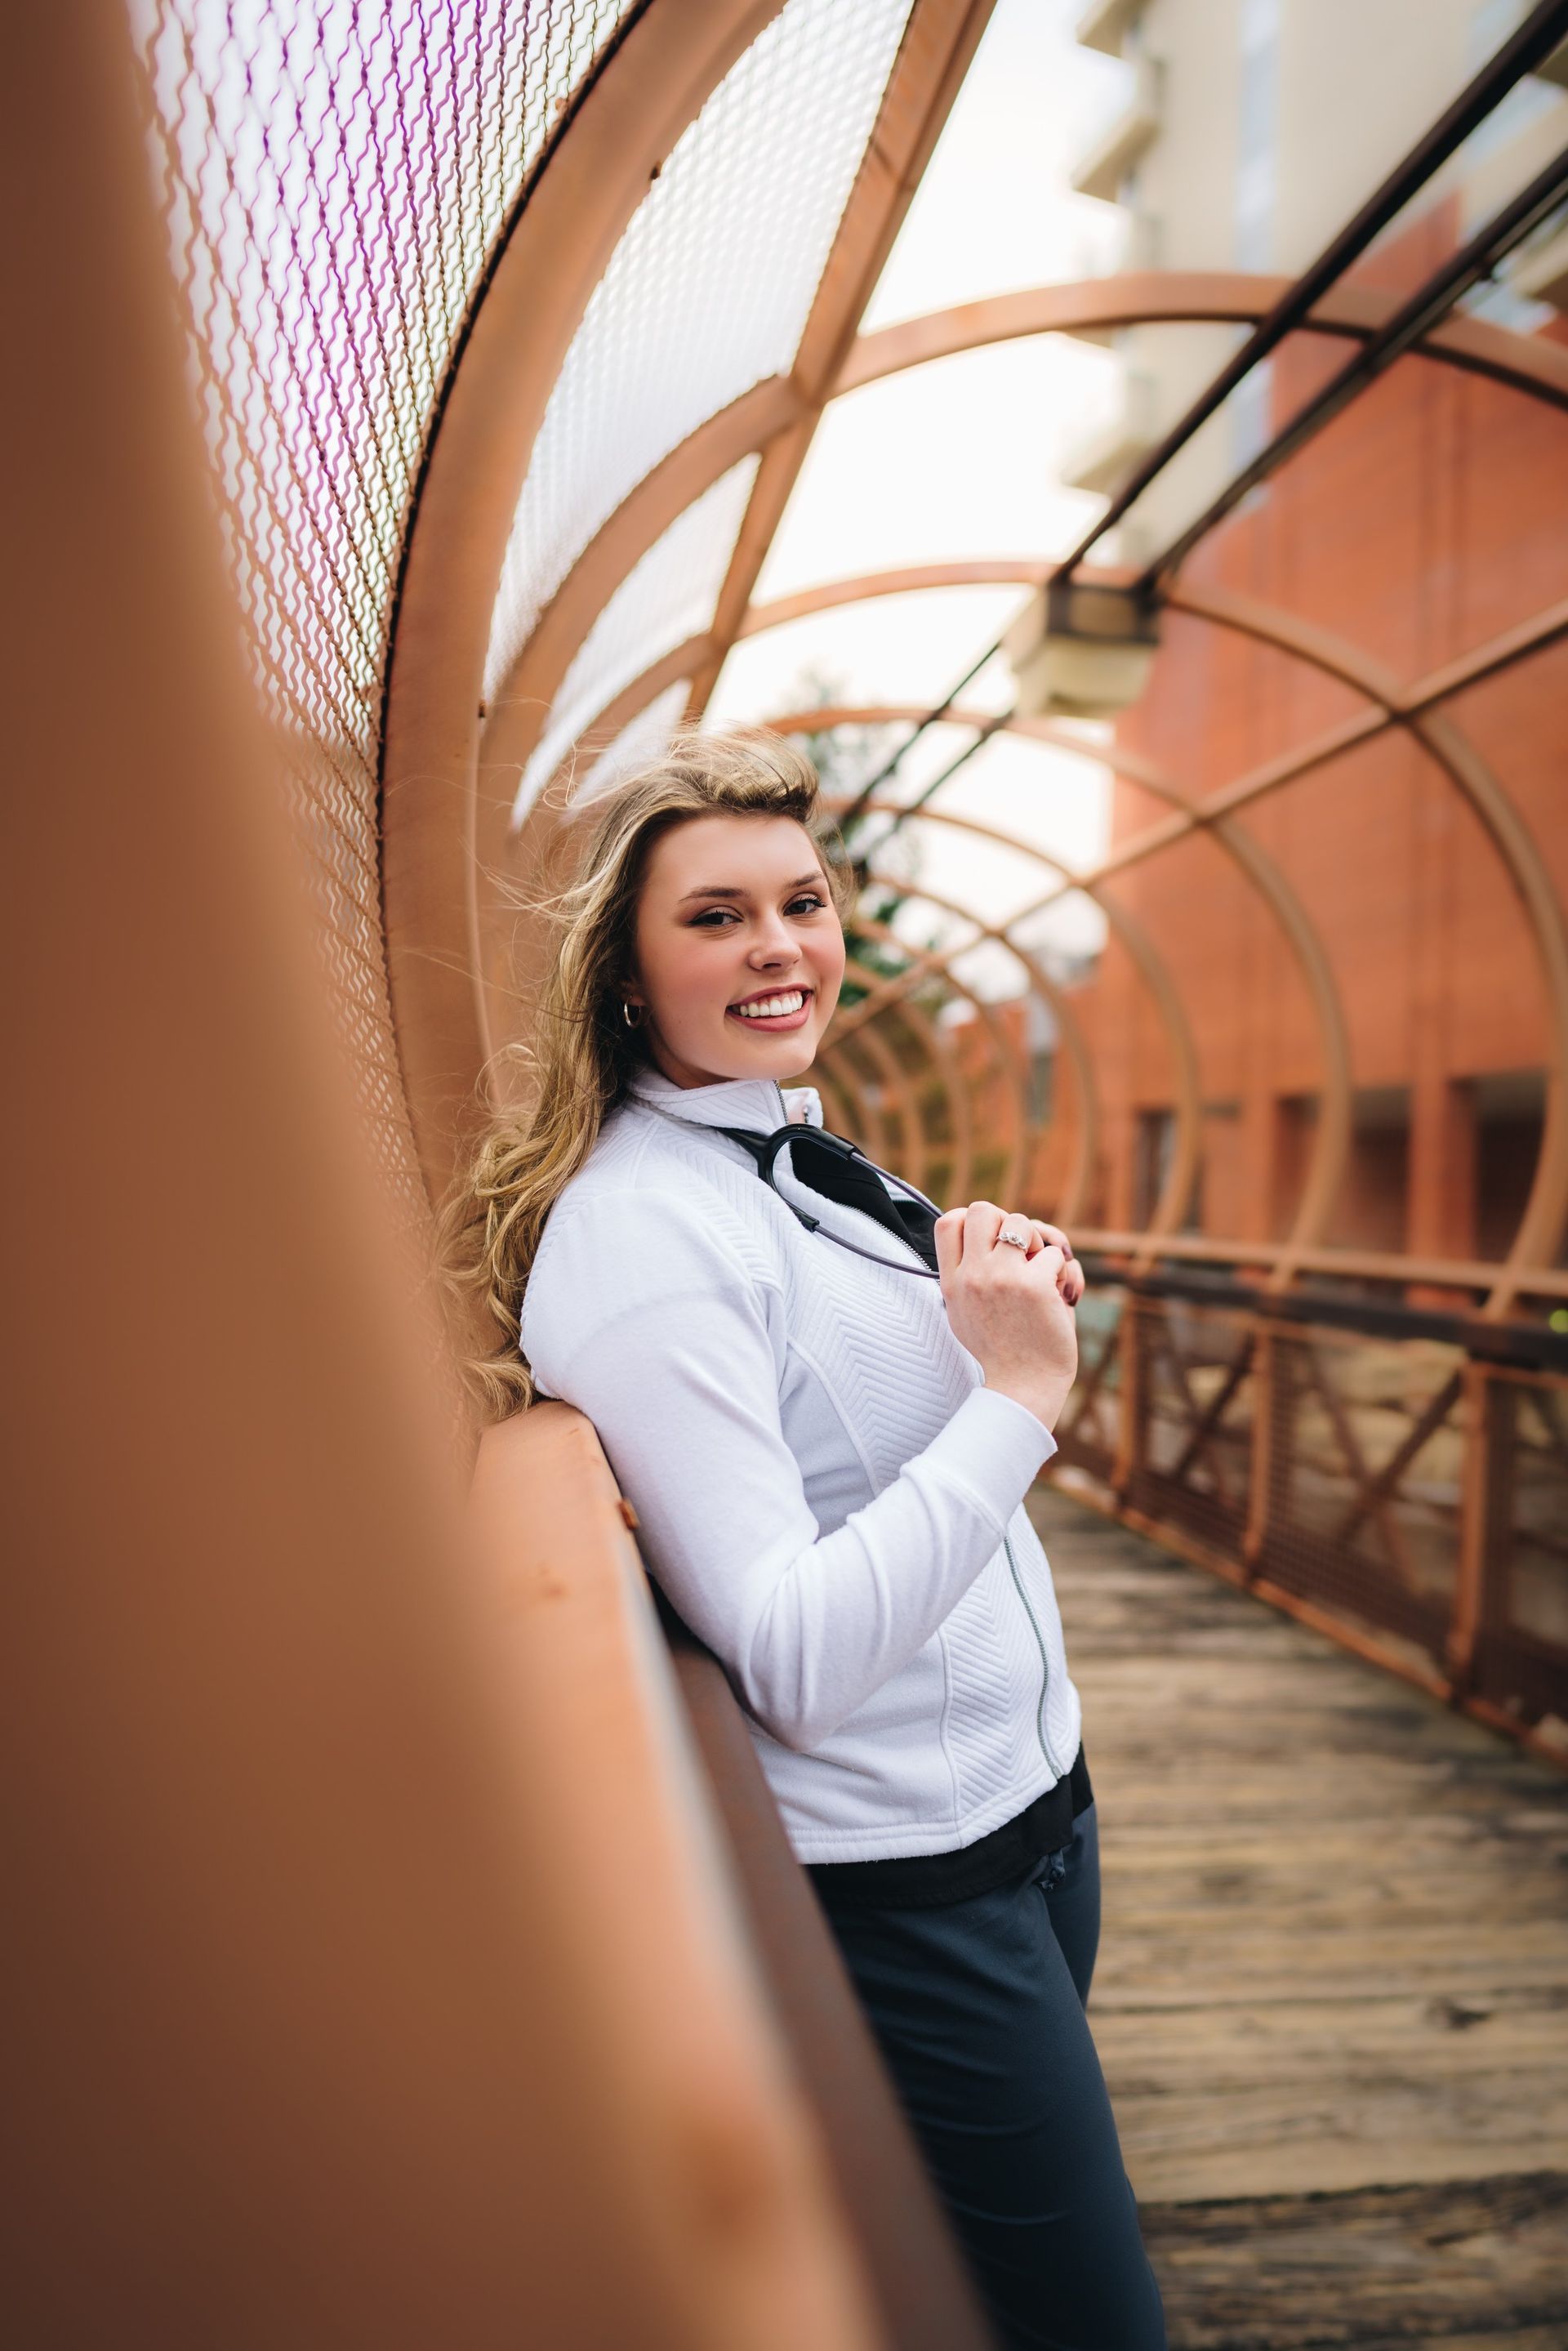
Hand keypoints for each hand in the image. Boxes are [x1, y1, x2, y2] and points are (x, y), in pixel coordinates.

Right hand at [933, 1200, 1082, 1432]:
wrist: (1023, 1389)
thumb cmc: (1004, 1352)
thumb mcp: (965, 1314)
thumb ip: (969, 1277)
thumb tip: (993, 1235)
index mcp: (951, 1283)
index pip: (948, 1221)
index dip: (974, 1221)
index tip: (992, 1242)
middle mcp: (971, 1277)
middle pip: (983, 1209)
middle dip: (1008, 1222)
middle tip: (1021, 1254)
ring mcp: (1001, 1278)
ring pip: (1022, 1222)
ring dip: (1039, 1243)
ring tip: (1044, 1273)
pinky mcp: (1034, 1286)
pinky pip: (1055, 1253)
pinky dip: (1065, 1273)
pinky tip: (1064, 1297)